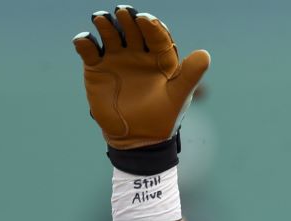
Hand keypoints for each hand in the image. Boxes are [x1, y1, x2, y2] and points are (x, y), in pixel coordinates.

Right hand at [73, 7, 209, 148]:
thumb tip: (205, 54)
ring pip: (110, 35)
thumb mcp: (178, 97)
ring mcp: (117, 58)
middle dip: (128, 20)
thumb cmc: (162, 118)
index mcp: (160, 57)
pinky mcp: (97, 67)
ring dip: (106, 25)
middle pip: (133, 30)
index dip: (151, 27)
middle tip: (123, 12)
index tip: (146, 20)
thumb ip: (190, 75)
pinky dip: (85, 43)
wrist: (137, 139)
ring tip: (102, 19)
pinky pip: (89, 50)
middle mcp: (138, 53)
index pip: (156, 35)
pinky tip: (84, 40)